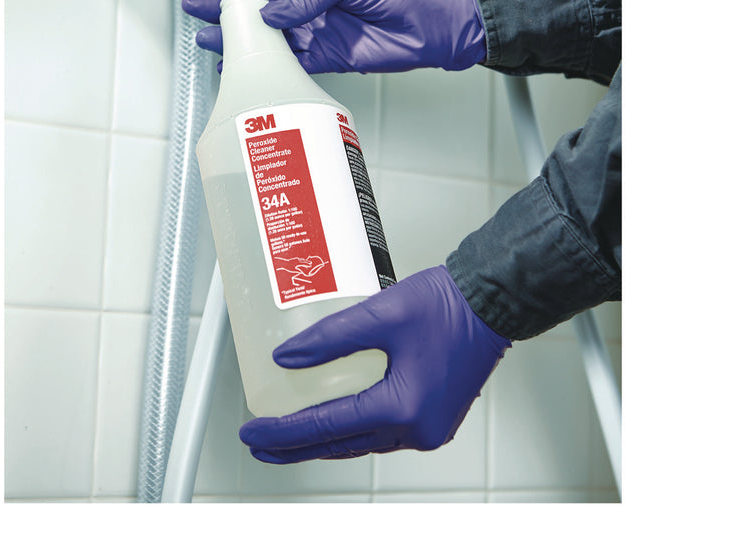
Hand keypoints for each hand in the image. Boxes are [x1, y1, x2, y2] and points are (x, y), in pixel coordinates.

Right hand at [183, 0, 485, 73]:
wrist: (435, 22)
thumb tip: (273, 10)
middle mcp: (313, 5)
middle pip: (260, 6)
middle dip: (226, 7)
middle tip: (197, 6)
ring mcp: (318, 32)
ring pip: (269, 38)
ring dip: (239, 39)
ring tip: (208, 38)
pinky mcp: (329, 59)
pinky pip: (290, 64)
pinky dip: (266, 66)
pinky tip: (242, 65)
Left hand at [238, 266, 508, 461]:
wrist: (494, 301)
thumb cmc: (448, 304)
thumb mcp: (379, 313)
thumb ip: (330, 337)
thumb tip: (288, 357)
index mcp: (402, 408)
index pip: (326, 426)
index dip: (283, 431)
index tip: (253, 431)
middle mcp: (417, 429)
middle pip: (341, 443)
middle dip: (297, 445)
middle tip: (260, 442)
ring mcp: (429, 428)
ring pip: (363, 441)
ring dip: (326, 438)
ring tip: (290, 433)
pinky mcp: (435, 419)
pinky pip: (383, 432)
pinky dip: (354, 428)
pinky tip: (335, 418)